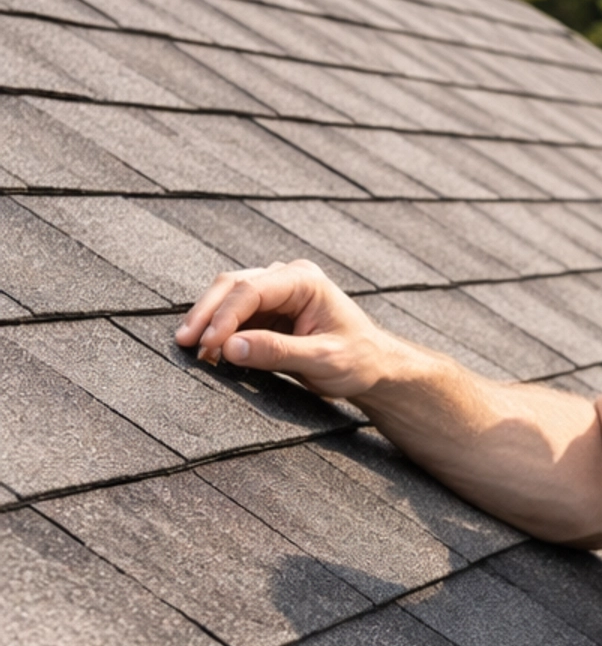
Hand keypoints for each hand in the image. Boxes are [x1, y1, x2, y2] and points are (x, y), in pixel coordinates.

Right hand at [175, 261, 399, 400]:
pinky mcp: (268, 311)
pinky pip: (234, 315)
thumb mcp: (323, 360)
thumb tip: (229, 348)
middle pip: (232, 286)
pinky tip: (208, 351)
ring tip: (192, 349)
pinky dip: (218, 332)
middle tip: (184, 343)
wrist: (373, 367)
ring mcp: (276, 292)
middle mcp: (287, 278)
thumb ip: (277, 352)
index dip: (225, 316)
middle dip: (206, 314)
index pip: (252, 290)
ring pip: (227, 297)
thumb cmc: (358, 360)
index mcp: (304, 280)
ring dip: (208, 322)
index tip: (209, 344)